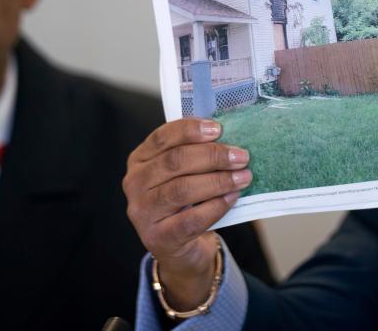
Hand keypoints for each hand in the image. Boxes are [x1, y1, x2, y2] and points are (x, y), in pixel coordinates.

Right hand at [123, 118, 251, 309]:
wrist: (180, 248)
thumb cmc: (185, 202)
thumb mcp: (183, 174)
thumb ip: (196, 155)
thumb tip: (229, 141)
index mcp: (139, 160)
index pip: (162, 137)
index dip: (190, 130)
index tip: (218, 129)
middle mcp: (134, 184)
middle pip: (174, 162)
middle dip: (212, 156)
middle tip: (241, 157)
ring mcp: (143, 212)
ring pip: (182, 189)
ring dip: (218, 180)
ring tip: (243, 177)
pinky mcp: (158, 238)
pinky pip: (191, 219)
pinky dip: (216, 206)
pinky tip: (232, 197)